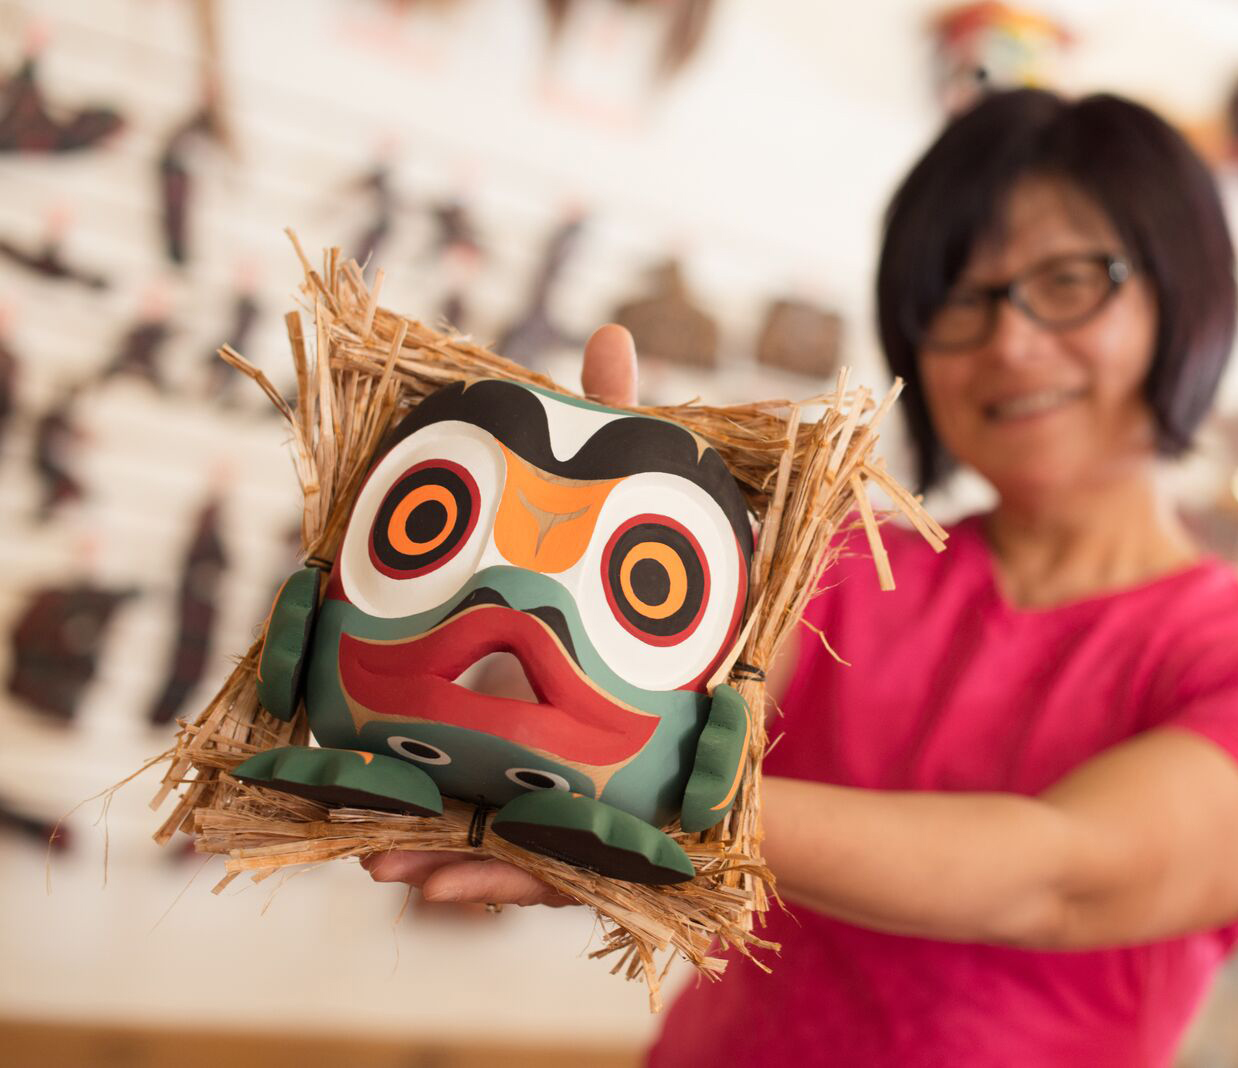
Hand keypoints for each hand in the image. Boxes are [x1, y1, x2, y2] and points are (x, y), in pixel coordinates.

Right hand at [362, 327, 638, 908]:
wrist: (744, 719)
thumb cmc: (671, 612)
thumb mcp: (644, 517)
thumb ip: (619, 428)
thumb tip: (607, 333)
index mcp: (489, 666)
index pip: (406, 671)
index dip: (352, 675)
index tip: (307, 665)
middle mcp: (494, 735)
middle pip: (415, 759)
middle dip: (366, 777)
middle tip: (321, 783)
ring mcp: (531, 791)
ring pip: (453, 829)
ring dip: (405, 845)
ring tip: (375, 860)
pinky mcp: (579, 839)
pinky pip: (527, 871)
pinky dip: (484, 884)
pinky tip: (438, 887)